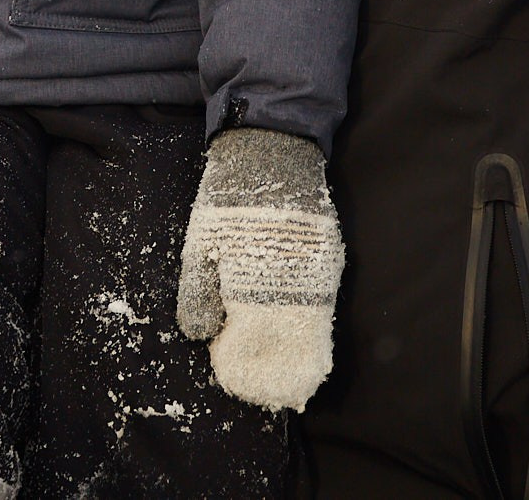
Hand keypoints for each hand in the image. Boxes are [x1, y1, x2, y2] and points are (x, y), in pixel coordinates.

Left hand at [177, 128, 346, 411]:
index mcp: (260, 280)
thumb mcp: (201, 244)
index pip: (261, 343)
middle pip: (293, 341)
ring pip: (313, 323)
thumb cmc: (228, 199)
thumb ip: (198, 292)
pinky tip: (294, 325)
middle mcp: (297, 280)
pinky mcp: (329, 253)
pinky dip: (309, 318)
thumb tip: (201, 336)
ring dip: (296, 345)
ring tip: (280, 362)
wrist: (271, 147)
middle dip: (277, 363)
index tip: (236, 376)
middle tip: (261, 381)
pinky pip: (323, 298)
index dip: (250, 364)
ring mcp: (319, 267)